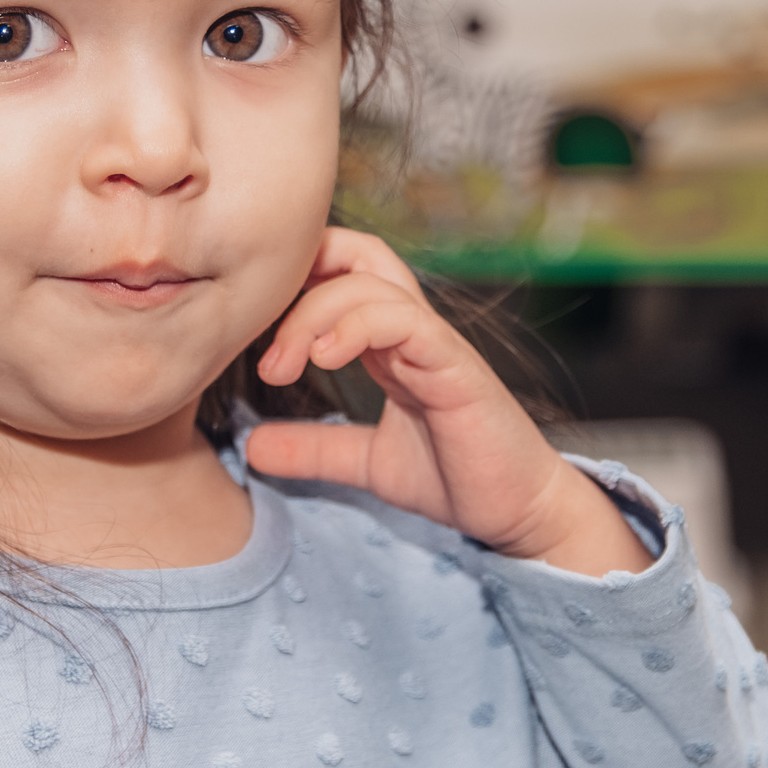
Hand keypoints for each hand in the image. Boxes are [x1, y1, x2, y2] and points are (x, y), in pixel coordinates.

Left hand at [244, 229, 653, 576]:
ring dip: (313, 315)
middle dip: (296, 282)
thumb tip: (251, 446)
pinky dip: (357, 326)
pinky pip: (406, 321)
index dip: (292, 277)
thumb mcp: (365, 461)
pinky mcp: (456, 367)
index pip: (339, 270)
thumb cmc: (457, 477)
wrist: (519, 512)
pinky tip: (325, 357)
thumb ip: (313, 447)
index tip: (248, 328)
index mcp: (389, 341)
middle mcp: (411, 330)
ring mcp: (435, 343)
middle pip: (353, 255)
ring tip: (282, 366)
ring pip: (371, 283)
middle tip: (260, 352)